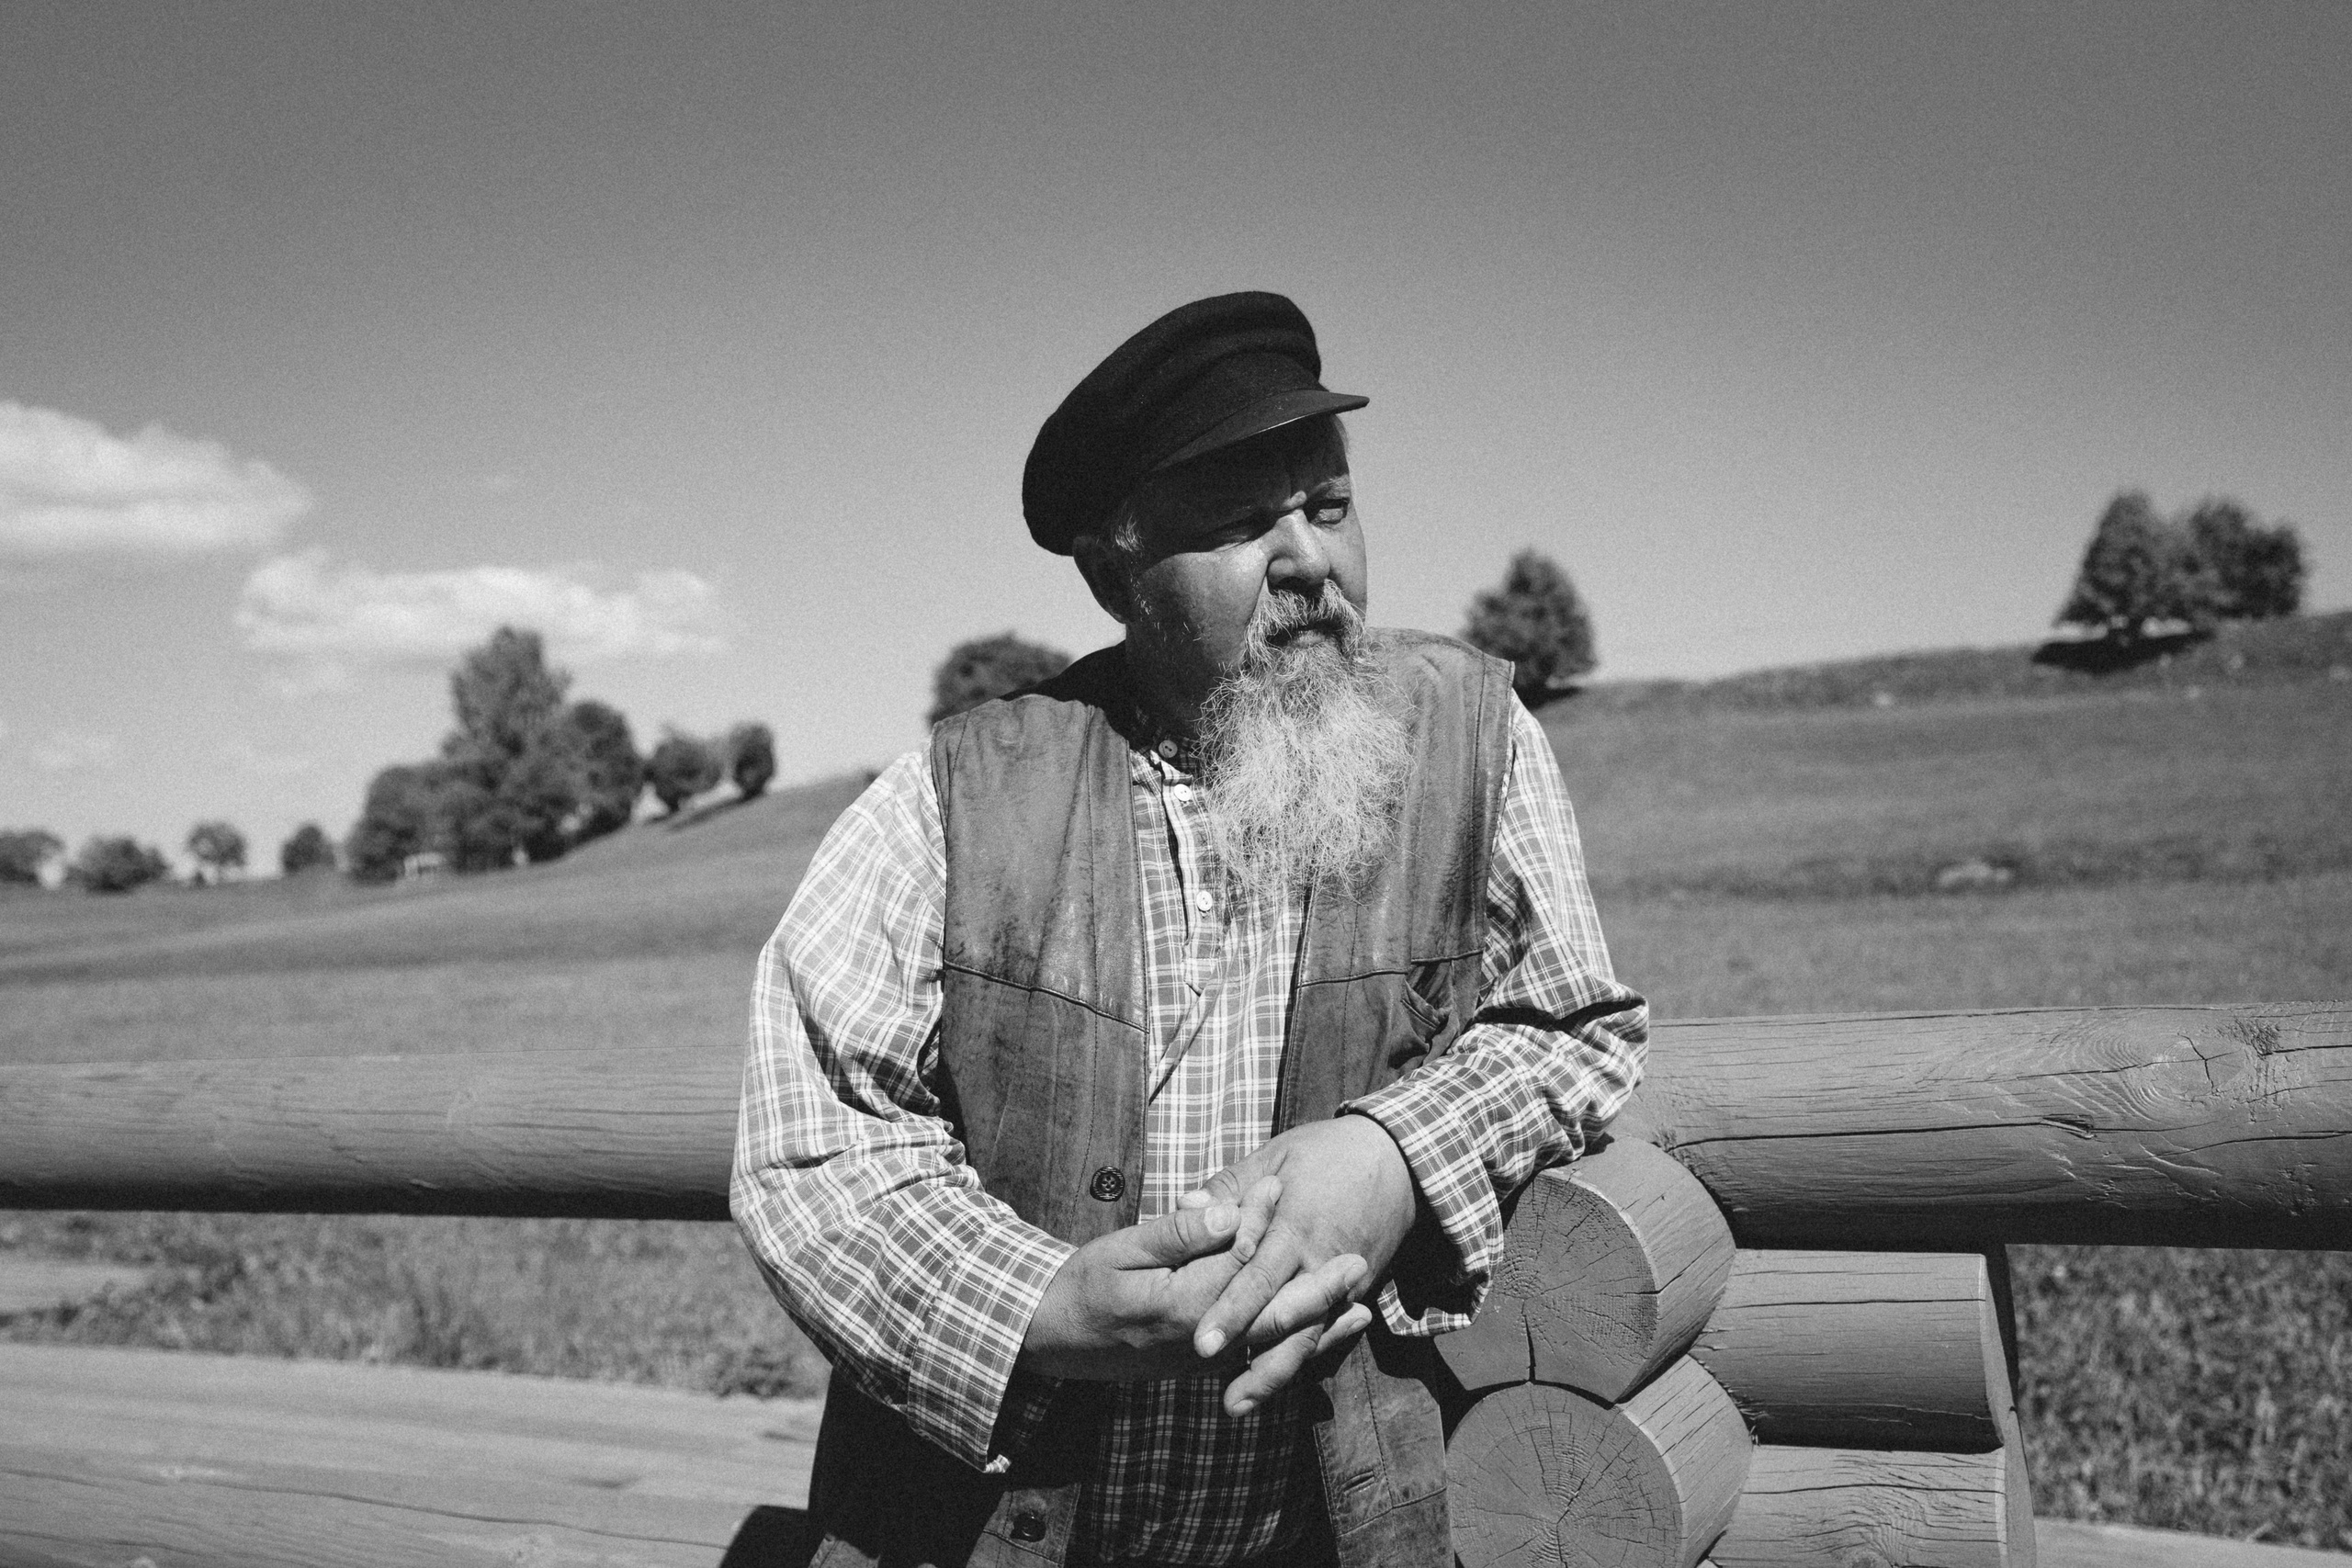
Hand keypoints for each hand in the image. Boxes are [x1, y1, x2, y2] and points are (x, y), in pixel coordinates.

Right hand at [1018, 1177, 1368, 1382]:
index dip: (1261, 1221)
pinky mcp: (1204, 1368)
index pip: (1234, 1263)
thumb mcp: (1120, 1250)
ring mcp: (1203, 1362)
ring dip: (1319, 1326)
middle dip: (1318, 1288)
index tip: (1282, 1183)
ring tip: (1363, 1304)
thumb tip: (1229, 1215)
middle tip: (1357, 1258)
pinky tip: (1324, 1338)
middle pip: (1270, 1315)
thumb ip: (1178, 1235)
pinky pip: (1258, 1361)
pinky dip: (1296, 1350)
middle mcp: (1199, 1342)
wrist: (1052, 1340)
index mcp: (1178, 1306)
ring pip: (1271, 1346)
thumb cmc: (1081, 1286)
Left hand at [1177, 1115, 1419, 1414]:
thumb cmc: (1328, 1154)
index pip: (1259, 1278)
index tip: (1201, 1344)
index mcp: (1296, 1225)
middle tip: (1226, 1401)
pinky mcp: (1357, 1291)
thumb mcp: (1275, 1156)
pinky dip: (1303, 1358)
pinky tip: (1273, 1382)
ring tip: (1239, 1406)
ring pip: (1310, 1337)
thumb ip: (1228, 1187)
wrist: (1401, 1161)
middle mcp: (1321, 1261)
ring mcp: (1344, 1281)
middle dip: (1258, 1364)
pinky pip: (1326, 1331)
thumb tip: (1184, 1207)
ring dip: (1277, 1374)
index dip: (1231, 1313)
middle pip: (1288, 1323)